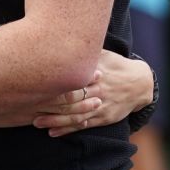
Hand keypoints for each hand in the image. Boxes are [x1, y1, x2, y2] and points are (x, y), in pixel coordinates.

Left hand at [33, 49, 152, 136]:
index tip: (37, 85)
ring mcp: (100, 105)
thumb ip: (85, 51)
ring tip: (37, 122)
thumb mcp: (103, 54)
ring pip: (75, 115)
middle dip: (51, 104)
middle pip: (71, 99)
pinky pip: (84, 125)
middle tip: (30, 107)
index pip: (73, 80)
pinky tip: (53, 132)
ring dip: (55, 120)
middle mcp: (97, 90)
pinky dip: (68, 129)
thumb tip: (62, 37)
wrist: (140, 83)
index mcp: (95, 74)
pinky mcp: (103, 118)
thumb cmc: (116, 65)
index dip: (55, 84)